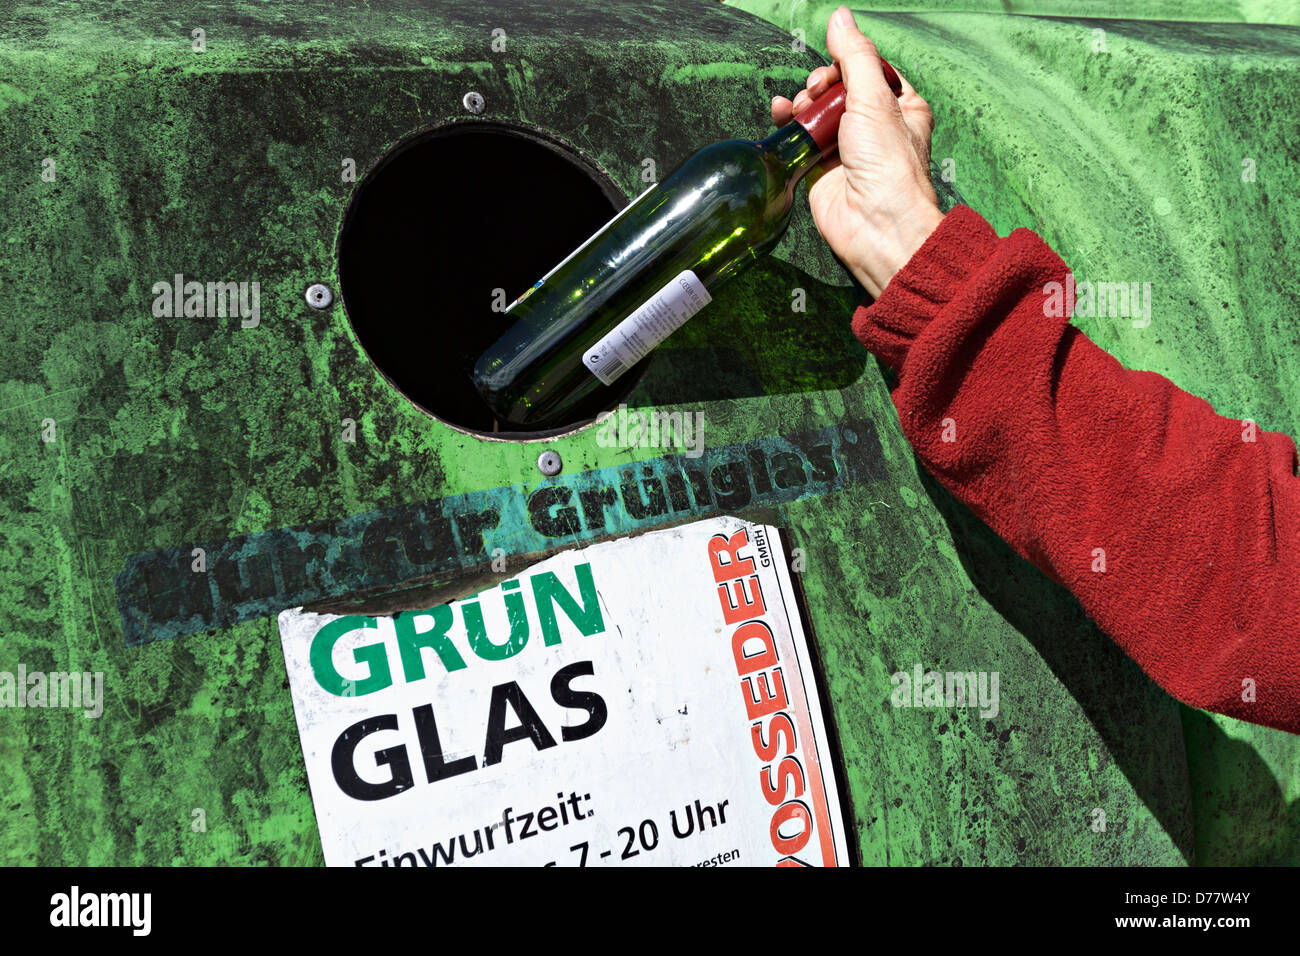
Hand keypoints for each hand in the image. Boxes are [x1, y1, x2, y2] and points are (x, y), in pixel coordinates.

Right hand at [771, 5, 944, 297]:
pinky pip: (801, 136)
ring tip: (801, 107)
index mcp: (901, 106)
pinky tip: (780, 112)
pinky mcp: (822, 167)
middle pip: (838, 86)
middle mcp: (875, 125)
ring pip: (817, 109)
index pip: (869, 68)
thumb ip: (855, 56)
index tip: (835, 69)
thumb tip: (840, 16)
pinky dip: (788, 121)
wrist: (875, 225)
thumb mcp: (875, 98)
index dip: (847, 63)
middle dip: (821, 83)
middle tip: (817, 92)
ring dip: (803, 101)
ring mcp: (846, 147)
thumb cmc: (888, 167)